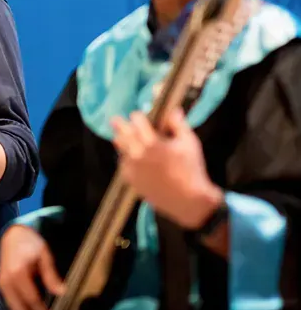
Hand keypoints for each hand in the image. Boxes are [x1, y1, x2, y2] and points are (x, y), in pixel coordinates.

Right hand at [0, 224, 64, 309]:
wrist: (13, 233)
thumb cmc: (28, 241)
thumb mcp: (44, 255)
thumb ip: (51, 275)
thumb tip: (61, 292)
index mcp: (17, 273)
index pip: (32, 299)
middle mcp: (7, 280)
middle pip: (20, 308)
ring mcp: (2, 283)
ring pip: (14, 308)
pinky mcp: (2, 284)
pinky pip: (11, 302)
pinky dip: (21, 308)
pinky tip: (32, 309)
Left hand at [111, 108, 221, 228]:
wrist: (188, 201)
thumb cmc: (191, 170)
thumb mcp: (189, 143)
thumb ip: (178, 124)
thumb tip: (173, 109)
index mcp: (151, 142)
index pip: (135, 119)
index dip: (139, 117)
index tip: (142, 118)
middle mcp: (136, 153)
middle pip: (120, 130)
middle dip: (122, 124)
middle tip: (121, 121)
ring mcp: (131, 167)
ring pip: (119, 145)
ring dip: (124, 140)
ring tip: (131, 140)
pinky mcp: (129, 178)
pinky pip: (123, 161)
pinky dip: (127, 157)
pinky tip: (137, 158)